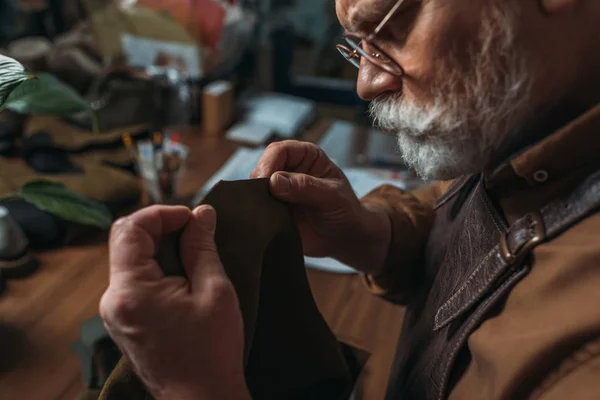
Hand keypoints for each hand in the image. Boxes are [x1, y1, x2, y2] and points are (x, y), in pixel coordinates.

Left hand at [100, 205, 250, 399]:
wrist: (200, 398)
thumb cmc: (212, 351)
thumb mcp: (215, 291)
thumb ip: (202, 247)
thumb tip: (201, 213)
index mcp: (132, 290)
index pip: (130, 229)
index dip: (162, 213)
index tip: (192, 217)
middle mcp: (113, 299)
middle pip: (127, 242)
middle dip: (162, 228)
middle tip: (197, 232)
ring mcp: (116, 311)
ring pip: (131, 260)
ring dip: (161, 248)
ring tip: (195, 253)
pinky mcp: (124, 320)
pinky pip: (135, 280)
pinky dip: (157, 268)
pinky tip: (184, 275)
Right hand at [251, 140, 390, 273]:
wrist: (345, 238)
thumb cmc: (345, 210)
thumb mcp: (332, 196)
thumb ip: (306, 187)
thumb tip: (274, 181)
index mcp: (306, 156)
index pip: (280, 150)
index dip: (269, 162)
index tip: (266, 180)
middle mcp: (289, 171)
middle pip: (262, 168)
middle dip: (259, 182)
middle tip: (261, 199)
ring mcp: (278, 192)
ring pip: (255, 189)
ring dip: (256, 199)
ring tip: (263, 212)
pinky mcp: (272, 211)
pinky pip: (257, 210)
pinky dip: (256, 215)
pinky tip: (261, 221)